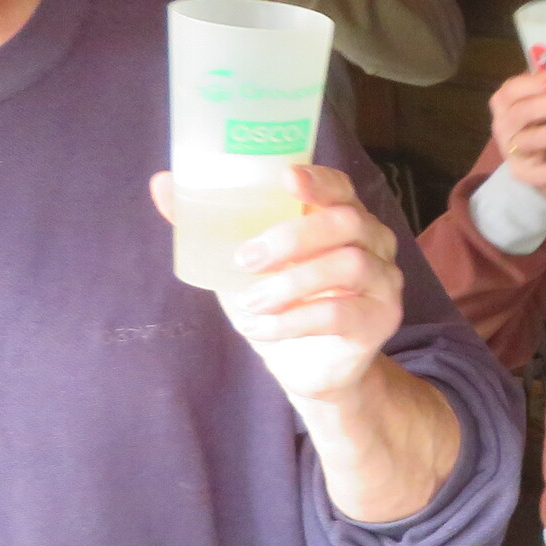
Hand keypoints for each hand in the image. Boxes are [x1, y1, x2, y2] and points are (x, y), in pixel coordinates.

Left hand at [151, 163, 404, 402]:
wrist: (309, 368)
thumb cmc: (279, 304)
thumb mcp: (240, 265)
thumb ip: (208, 226)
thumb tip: (161, 183)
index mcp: (342, 218)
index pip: (340, 187)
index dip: (318, 179)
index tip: (285, 178)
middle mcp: (373, 243)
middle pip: (346, 221)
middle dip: (292, 237)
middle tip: (245, 259)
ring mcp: (384, 281)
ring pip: (348, 265)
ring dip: (291, 283)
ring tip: (251, 302)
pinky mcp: (381, 320)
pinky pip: (341, 313)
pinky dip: (294, 321)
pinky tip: (261, 329)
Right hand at [489, 69, 545, 200]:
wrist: (541, 169)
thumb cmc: (544, 127)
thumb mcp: (545, 107)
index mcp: (505, 104)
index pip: (511, 90)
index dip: (532, 83)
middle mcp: (503, 127)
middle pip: (523, 113)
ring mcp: (512, 153)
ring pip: (532, 140)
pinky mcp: (525, 175)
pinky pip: (543, 172)